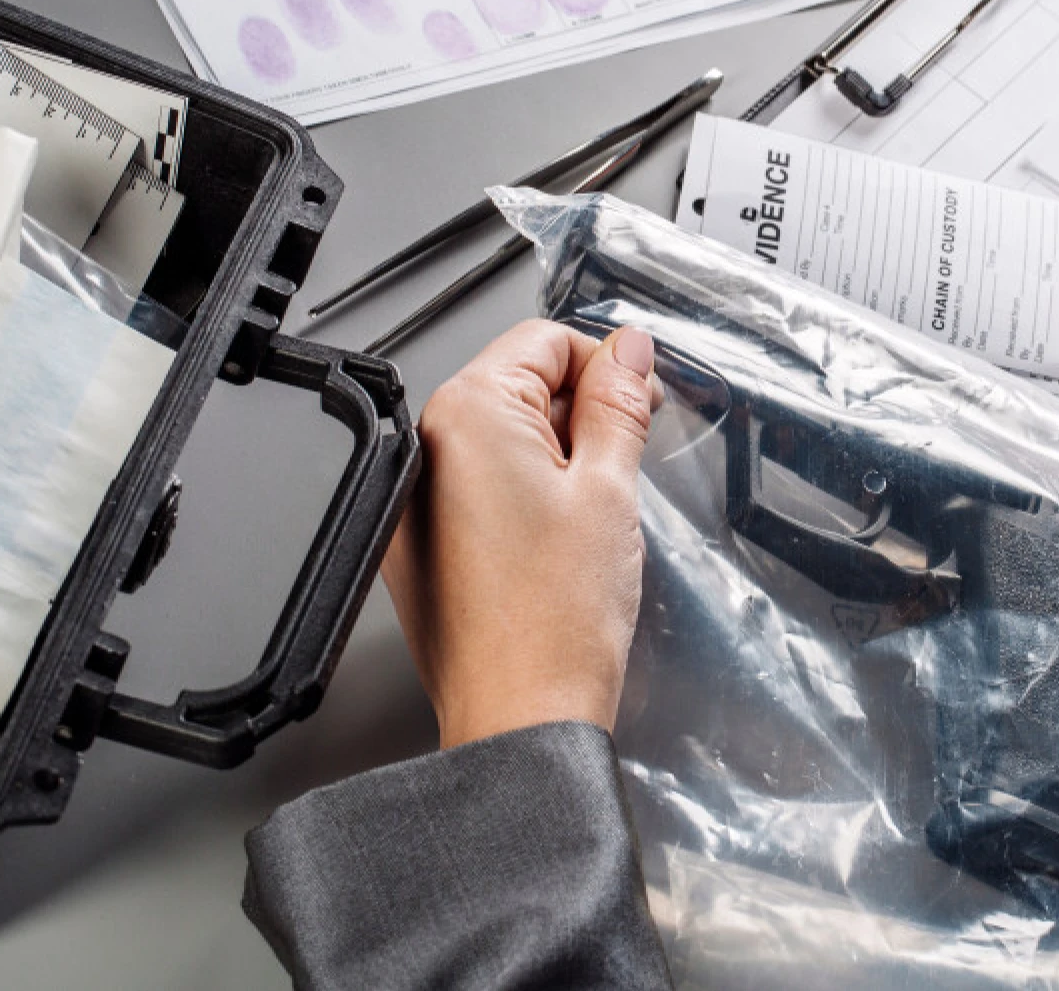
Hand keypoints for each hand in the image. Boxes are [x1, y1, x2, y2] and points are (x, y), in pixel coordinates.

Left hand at [382, 320, 656, 747]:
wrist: (521, 719)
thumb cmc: (556, 620)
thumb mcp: (610, 488)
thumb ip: (618, 402)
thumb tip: (627, 349)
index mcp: (467, 415)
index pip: (546, 340)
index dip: (606, 367)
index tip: (640, 404)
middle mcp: (428, 447)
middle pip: (521, 384)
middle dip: (581, 415)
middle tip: (623, 471)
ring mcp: (418, 499)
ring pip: (505, 439)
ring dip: (557, 459)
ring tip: (589, 520)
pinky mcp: (421, 543)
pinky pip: (480, 488)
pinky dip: (525, 499)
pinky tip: (558, 545)